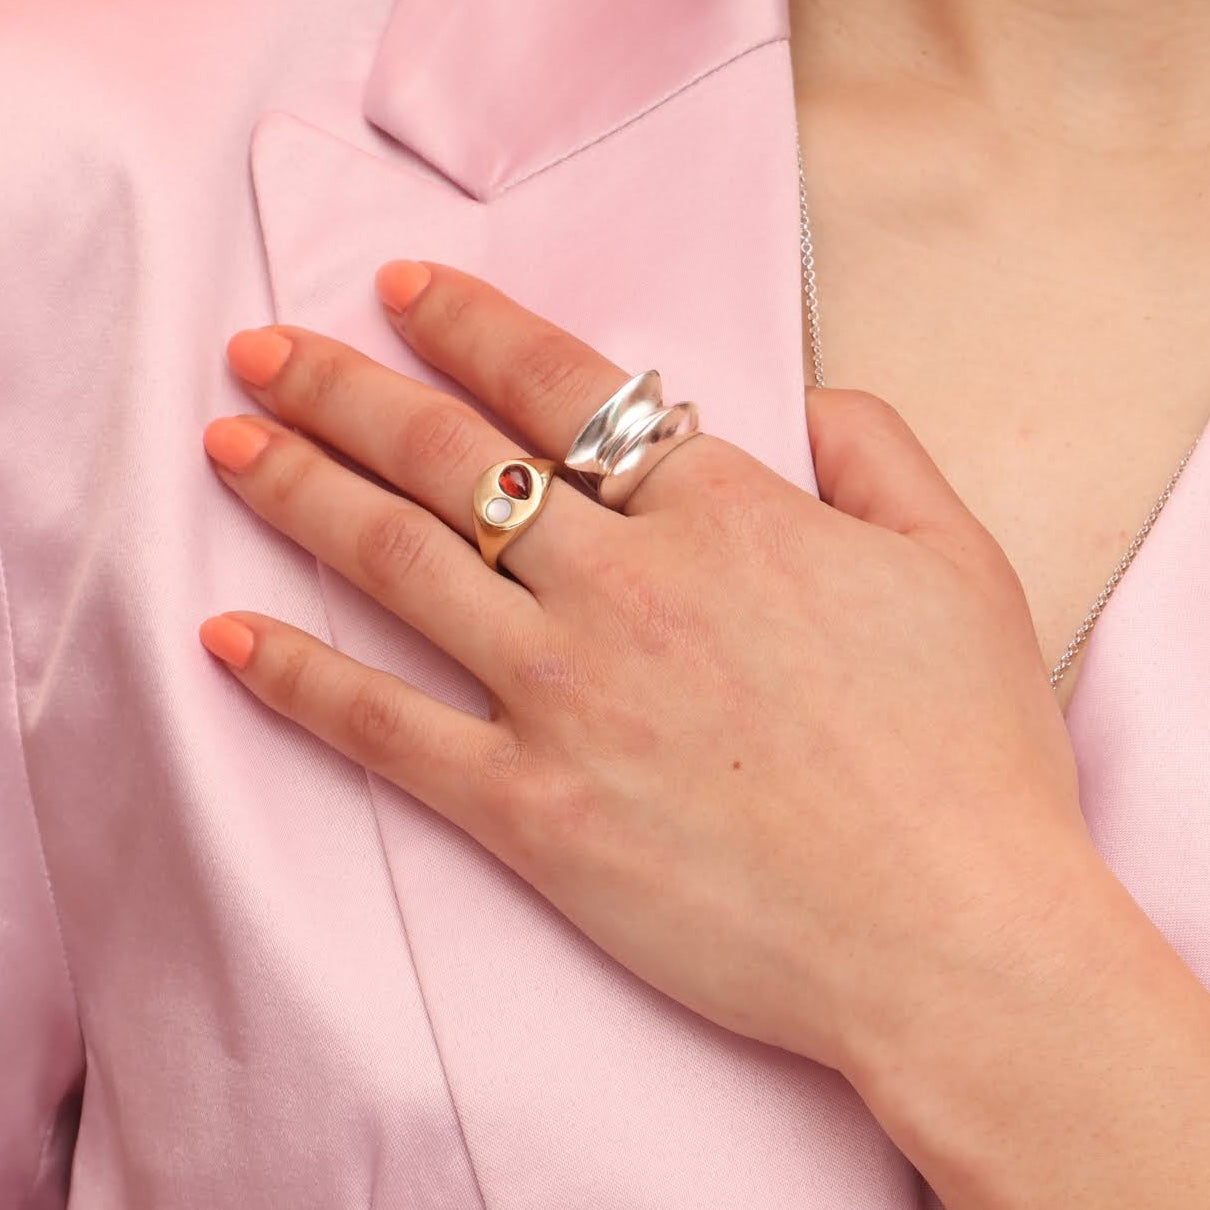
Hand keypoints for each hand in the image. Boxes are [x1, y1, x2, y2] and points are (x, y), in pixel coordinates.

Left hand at [199, 260, 1099, 1075]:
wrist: (949, 933)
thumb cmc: (968, 756)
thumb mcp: (961, 566)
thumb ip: (883, 455)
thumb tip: (819, 401)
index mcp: (724, 515)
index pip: (565, 388)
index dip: (471, 326)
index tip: (399, 289)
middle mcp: (624, 585)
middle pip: (451, 458)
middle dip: (344, 391)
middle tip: (262, 353)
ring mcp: (566, 696)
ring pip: (399, 565)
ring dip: (302, 494)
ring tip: (230, 448)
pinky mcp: (532, 809)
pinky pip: (385, 730)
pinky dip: (297, 678)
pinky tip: (227, 637)